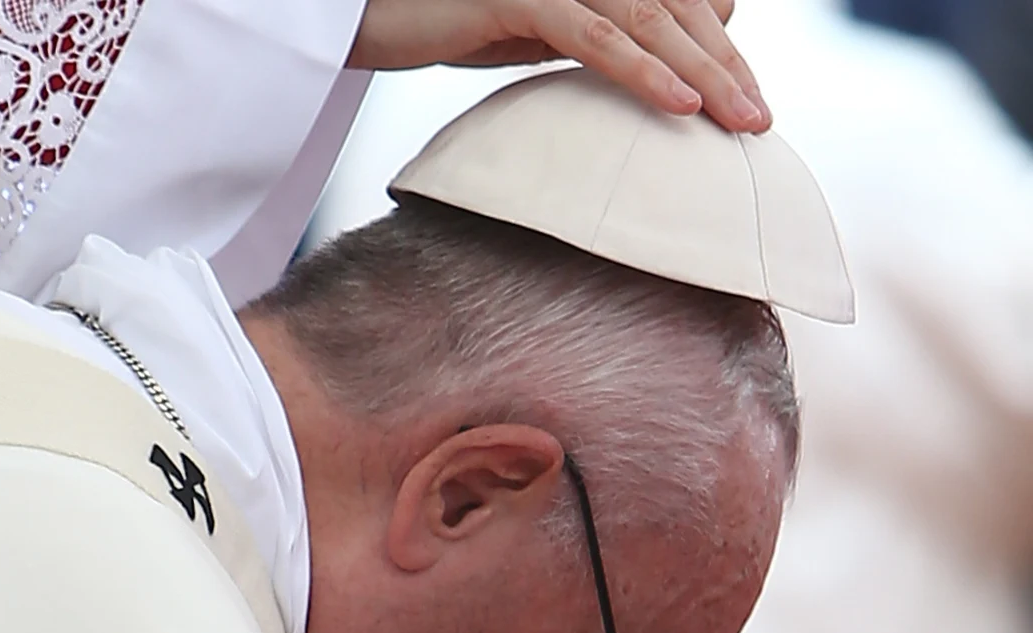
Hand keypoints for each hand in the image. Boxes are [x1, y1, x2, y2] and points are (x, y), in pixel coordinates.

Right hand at [348, 0, 770, 132]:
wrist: (370, 11)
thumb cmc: (451, 19)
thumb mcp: (539, 31)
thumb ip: (599, 36)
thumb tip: (663, 64)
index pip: (678, 4)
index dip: (718, 52)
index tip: (745, 105)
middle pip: (678, 9)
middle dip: (726, 67)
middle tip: (759, 123)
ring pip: (650, 20)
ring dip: (703, 74)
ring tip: (741, 122)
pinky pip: (594, 37)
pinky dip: (642, 71)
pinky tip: (680, 106)